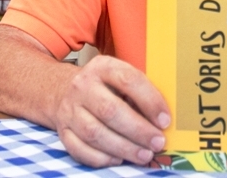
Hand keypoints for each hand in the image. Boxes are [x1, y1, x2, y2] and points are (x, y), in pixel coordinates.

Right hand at [54, 55, 171, 167]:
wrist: (62, 89)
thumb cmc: (103, 85)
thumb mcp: (119, 75)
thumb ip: (139, 90)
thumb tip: (163, 117)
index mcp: (102, 66)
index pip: (128, 80)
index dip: (149, 101)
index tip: (165, 120)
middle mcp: (83, 86)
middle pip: (110, 110)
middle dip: (138, 130)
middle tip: (157, 142)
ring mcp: (70, 109)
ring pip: (95, 133)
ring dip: (123, 147)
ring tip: (144, 155)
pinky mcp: (62, 131)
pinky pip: (80, 149)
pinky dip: (101, 158)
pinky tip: (119, 159)